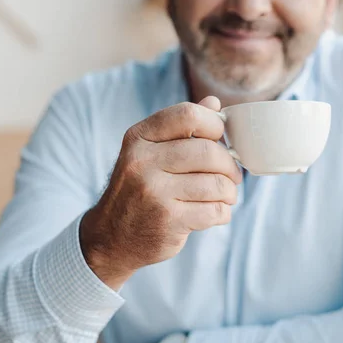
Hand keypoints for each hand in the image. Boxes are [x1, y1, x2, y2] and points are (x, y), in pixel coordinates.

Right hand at [80, 96, 241, 288]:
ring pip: (216, 184)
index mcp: (139, 138)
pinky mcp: (168, 221)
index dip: (215, 124)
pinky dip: (223, 212)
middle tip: (232, 176)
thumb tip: (214, 104)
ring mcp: (154, 192)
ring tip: (225, 195)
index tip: (221, 138)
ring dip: (229, 192)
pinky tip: (214, 212)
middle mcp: (142, 162)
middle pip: (208, 152)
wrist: (110, 238)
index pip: (187, 115)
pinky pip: (214, 211)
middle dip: (229, 165)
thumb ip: (180, 129)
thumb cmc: (137, 190)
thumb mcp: (148, 153)